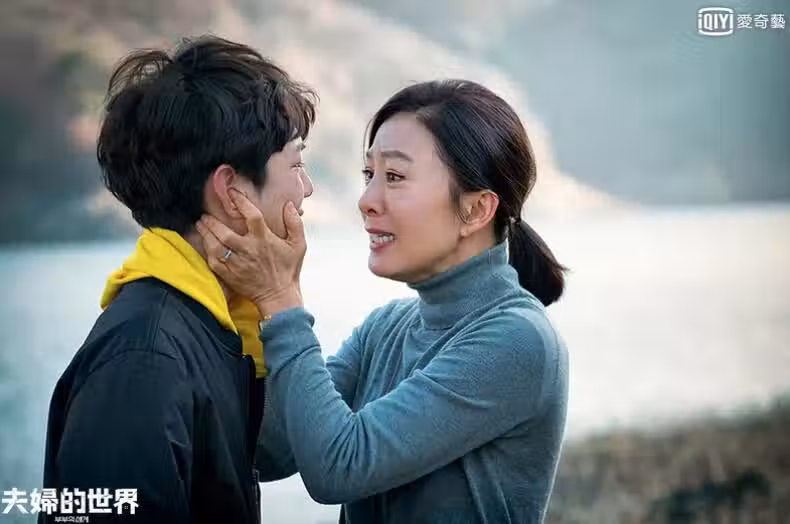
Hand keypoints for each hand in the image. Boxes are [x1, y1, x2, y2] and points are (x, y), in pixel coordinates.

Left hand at [195, 189, 305, 315]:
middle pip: (224, 232)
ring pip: (215, 246)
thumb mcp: (299, 245)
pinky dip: (207, 249)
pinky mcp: (229, 275)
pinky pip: (213, 260)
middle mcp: (248, 250)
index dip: (241, 202)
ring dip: (206, 233)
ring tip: (201, 224)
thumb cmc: (288, 269)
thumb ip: (295, 223)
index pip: (251, 215)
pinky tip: (205, 242)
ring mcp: (237, 264)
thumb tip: (289, 205)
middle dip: (212, 221)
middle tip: (206, 214)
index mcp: (264, 239)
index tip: (232, 193)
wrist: (278, 296)